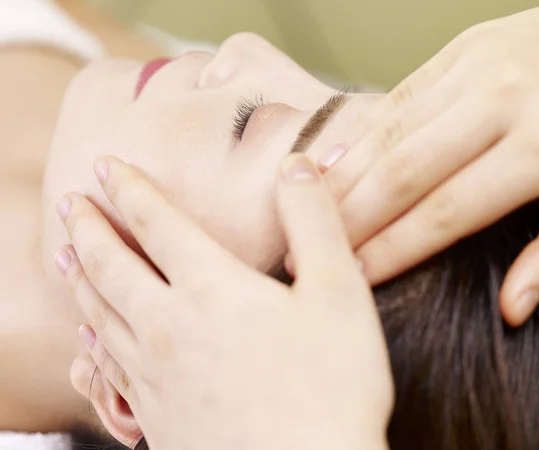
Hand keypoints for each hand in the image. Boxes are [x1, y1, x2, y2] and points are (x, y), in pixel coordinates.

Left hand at [57, 156, 392, 449]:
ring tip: (64, 257)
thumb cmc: (331, 387)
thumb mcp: (339, 291)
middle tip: (68, 204)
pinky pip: (107, 370)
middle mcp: (169, 326)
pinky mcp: (155, 417)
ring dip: (79, 280)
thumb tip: (296, 165)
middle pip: (111, 266)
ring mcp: (155, 376)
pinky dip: (91, 343)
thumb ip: (314, 221)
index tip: (106, 166)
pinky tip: (89, 341)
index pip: (157, 224)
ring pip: (100, 316)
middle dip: (88, 228)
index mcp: (212, 289)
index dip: (130, 189)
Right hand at [315, 0, 538, 325]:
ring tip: (304, 211)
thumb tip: (511, 308)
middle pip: (403, 171)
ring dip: (343, 176)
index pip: (447, 212)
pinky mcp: (463, 49)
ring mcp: (480, 66)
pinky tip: (328, 162)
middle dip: (350, 217)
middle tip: (306, 249)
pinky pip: (398, 96)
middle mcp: (504, 100)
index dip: (393, 250)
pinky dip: (359, 133)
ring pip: (391, 131)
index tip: (353, 278)